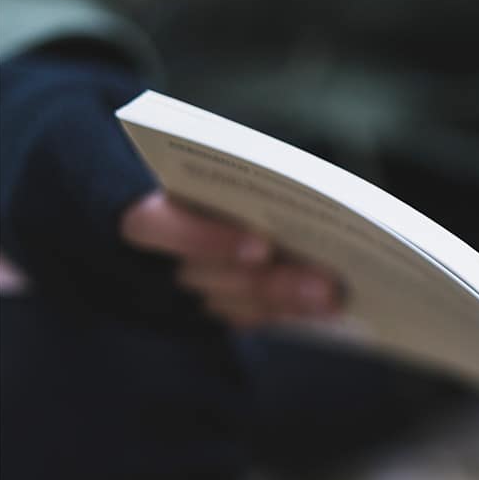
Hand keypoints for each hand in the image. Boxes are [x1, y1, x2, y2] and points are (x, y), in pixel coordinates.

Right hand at [120, 191, 339, 327]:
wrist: (166, 199)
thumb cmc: (200, 169)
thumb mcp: (214, 164)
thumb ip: (245, 175)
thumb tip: (311, 194)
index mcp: (145, 211)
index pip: (156, 227)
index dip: (208, 240)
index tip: (262, 247)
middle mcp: (153, 256)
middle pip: (210, 277)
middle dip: (271, 282)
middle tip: (326, 284)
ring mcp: (178, 286)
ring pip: (229, 302)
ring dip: (285, 301)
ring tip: (334, 296)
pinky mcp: (204, 304)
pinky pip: (242, 315)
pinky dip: (283, 311)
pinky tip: (325, 308)